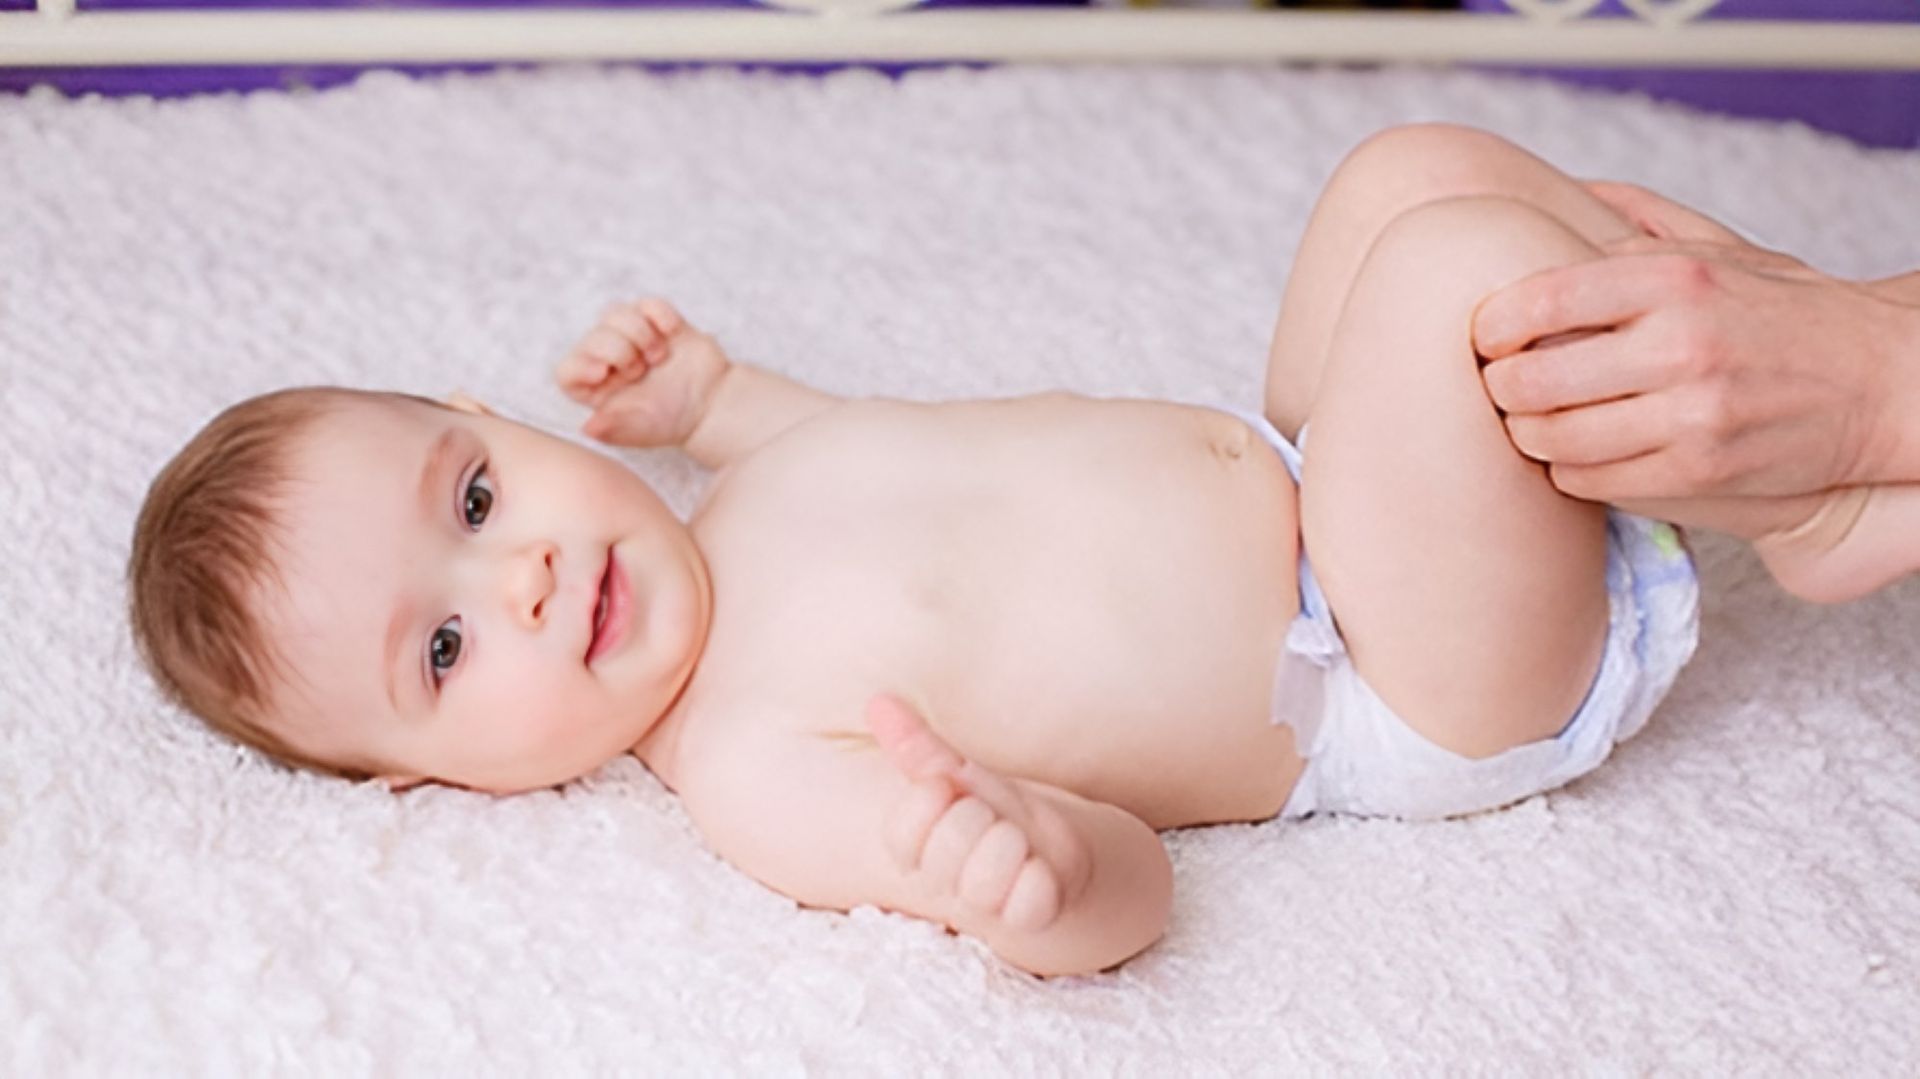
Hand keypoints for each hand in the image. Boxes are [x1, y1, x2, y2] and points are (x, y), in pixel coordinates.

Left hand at [554, 298, 730, 448]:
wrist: (712, 407)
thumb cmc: (672, 423)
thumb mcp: (641, 431)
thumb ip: (613, 429)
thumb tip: (586, 429)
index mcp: (598, 389)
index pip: (568, 371)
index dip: (579, 365)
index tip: (601, 371)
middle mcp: (610, 360)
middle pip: (594, 336)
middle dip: (617, 349)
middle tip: (640, 370)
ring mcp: (634, 338)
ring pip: (616, 313)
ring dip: (637, 331)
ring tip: (658, 356)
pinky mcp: (659, 323)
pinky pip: (649, 304)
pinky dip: (659, 314)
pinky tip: (673, 332)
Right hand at [866, 695, 1091, 932]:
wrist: (1054, 845)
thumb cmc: (995, 809)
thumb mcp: (958, 774)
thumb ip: (916, 746)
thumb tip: (879, 702)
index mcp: (918, 847)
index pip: (901, 832)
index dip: (929, 800)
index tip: (949, 787)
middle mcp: (943, 882)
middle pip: (950, 843)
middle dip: (981, 815)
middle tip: (992, 816)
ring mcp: (983, 905)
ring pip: (986, 876)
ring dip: (1011, 843)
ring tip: (1017, 840)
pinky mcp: (1025, 917)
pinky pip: (1028, 900)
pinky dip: (1039, 877)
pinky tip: (1039, 868)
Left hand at [1473, 182, 1917, 499]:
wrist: (1883, 378)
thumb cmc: (1786, 312)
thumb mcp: (1720, 249)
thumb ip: (1639, 222)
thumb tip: (1567, 190)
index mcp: (1673, 278)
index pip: (1539, 301)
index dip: (1491, 326)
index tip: (1485, 336)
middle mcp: (1679, 343)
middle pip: (1532, 380)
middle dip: (1498, 389)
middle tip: (1499, 388)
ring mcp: (1691, 412)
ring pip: (1554, 439)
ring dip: (1527, 436)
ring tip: (1531, 424)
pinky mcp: (1701, 469)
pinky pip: (1592, 481)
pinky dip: (1568, 472)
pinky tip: (1575, 455)